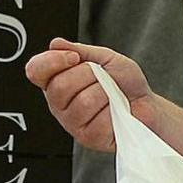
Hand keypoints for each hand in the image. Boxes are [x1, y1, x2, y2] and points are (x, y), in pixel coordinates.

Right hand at [25, 38, 158, 152]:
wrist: (147, 105)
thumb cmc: (125, 84)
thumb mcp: (104, 58)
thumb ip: (80, 51)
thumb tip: (56, 44)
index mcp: (57, 82)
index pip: (35, 71)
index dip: (51, 61)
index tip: (73, 58)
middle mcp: (60, 105)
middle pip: (60, 86)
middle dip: (89, 75)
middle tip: (102, 79)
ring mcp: (72, 123)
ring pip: (83, 102)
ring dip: (106, 93)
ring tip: (112, 97)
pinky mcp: (89, 138)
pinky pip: (99, 119)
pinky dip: (114, 111)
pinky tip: (115, 112)